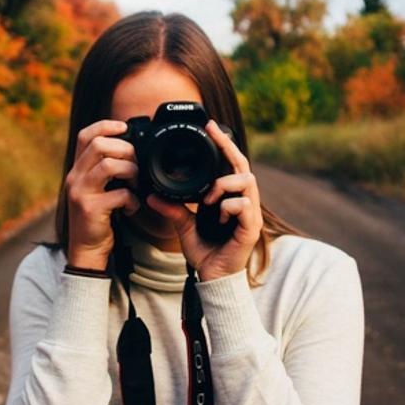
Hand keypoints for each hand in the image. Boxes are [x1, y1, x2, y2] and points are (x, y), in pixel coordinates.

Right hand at [66, 120, 139, 270]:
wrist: (86, 249)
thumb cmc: (97, 217)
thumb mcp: (96, 189)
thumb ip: (105, 170)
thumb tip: (131, 150)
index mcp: (77, 169)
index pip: (85, 135)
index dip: (105, 126)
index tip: (125, 127)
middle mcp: (75, 177)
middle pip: (99, 145)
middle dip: (125, 150)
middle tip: (136, 164)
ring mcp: (81, 192)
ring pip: (109, 165)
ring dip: (131, 171)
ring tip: (136, 183)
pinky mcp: (91, 209)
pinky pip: (119, 194)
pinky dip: (132, 199)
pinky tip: (132, 207)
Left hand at [146, 120, 262, 280]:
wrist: (212, 278)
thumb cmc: (204, 252)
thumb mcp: (184, 225)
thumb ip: (173, 208)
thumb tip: (153, 194)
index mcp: (229, 198)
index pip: (230, 164)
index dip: (223, 144)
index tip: (209, 126)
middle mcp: (243, 202)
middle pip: (243, 165)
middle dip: (228, 147)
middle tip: (212, 133)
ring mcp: (250, 214)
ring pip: (246, 182)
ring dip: (224, 185)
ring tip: (208, 199)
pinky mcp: (252, 228)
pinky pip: (244, 206)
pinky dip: (227, 206)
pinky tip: (216, 217)